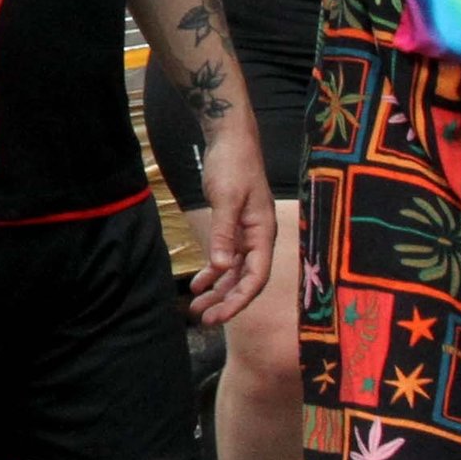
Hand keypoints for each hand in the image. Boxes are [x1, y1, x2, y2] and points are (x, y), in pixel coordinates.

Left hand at [186, 118, 276, 326]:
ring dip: (218, 291)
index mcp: (263, 233)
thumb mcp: (225, 198)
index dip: (239, 300)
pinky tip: (198, 284)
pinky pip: (227, 258)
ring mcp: (247, 234)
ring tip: (197, 307)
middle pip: (246, 280)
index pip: (256, 277)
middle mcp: (259, 238)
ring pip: (235, 272)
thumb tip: (223, 267)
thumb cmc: (232, 164)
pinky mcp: (234, 227)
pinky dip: (213, 272)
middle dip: (226, 302)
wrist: (230, 139)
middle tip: (203, 320)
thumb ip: (224, 233)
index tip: (220, 316)